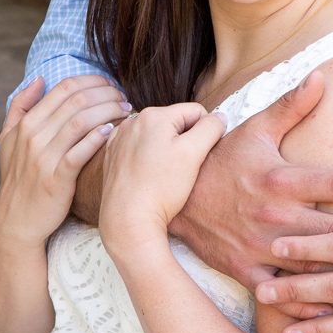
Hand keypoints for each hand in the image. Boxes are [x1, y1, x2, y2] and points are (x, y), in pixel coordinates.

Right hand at [0, 75, 129, 250]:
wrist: (17, 218)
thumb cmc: (19, 175)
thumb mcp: (9, 139)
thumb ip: (21, 106)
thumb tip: (39, 79)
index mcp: (26, 123)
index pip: (65, 88)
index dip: (92, 81)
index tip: (110, 84)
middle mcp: (33, 137)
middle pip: (77, 101)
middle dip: (106, 93)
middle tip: (124, 96)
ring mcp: (44, 158)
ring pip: (82, 121)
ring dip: (109, 110)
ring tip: (126, 110)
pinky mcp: (57, 179)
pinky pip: (81, 151)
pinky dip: (99, 137)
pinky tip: (114, 130)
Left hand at [100, 103, 226, 254]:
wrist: (128, 220)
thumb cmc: (161, 188)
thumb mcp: (195, 153)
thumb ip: (211, 128)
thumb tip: (219, 118)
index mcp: (153, 115)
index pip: (196, 112)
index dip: (206, 132)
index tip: (199, 156)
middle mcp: (132, 122)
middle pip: (175, 122)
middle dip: (185, 140)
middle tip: (183, 167)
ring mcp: (119, 138)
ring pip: (158, 135)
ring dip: (167, 148)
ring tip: (166, 172)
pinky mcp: (113, 155)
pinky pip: (140, 147)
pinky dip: (148, 156)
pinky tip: (150, 173)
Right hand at [167, 69, 332, 298]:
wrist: (166, 198)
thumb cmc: (219, 161)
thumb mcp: (253, 129)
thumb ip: (292, 105)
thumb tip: (323, 76)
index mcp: (282, 178)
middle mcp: (275, 215)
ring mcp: (260, 246)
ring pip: (317, 266)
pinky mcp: (246, 271)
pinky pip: (285, 294)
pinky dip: (312, 304)